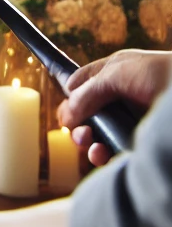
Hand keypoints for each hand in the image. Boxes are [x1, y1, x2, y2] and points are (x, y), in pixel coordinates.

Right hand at [58, 48, 171, 166]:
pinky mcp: (144, 139)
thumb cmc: (164, 76)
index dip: (70, 98)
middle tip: (81, 134)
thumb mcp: (117, 75)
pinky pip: (116, 148)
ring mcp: (134, 118)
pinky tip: (104, 155)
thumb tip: (65, 117)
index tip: (66, 116)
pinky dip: (105, 153)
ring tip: (92, 146)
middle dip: (79, 124)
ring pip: (101, 133)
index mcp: (115, 72)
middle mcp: (122, 95)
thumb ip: (87, 93)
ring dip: (91, 141)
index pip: (81, 83)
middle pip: (88, 111)